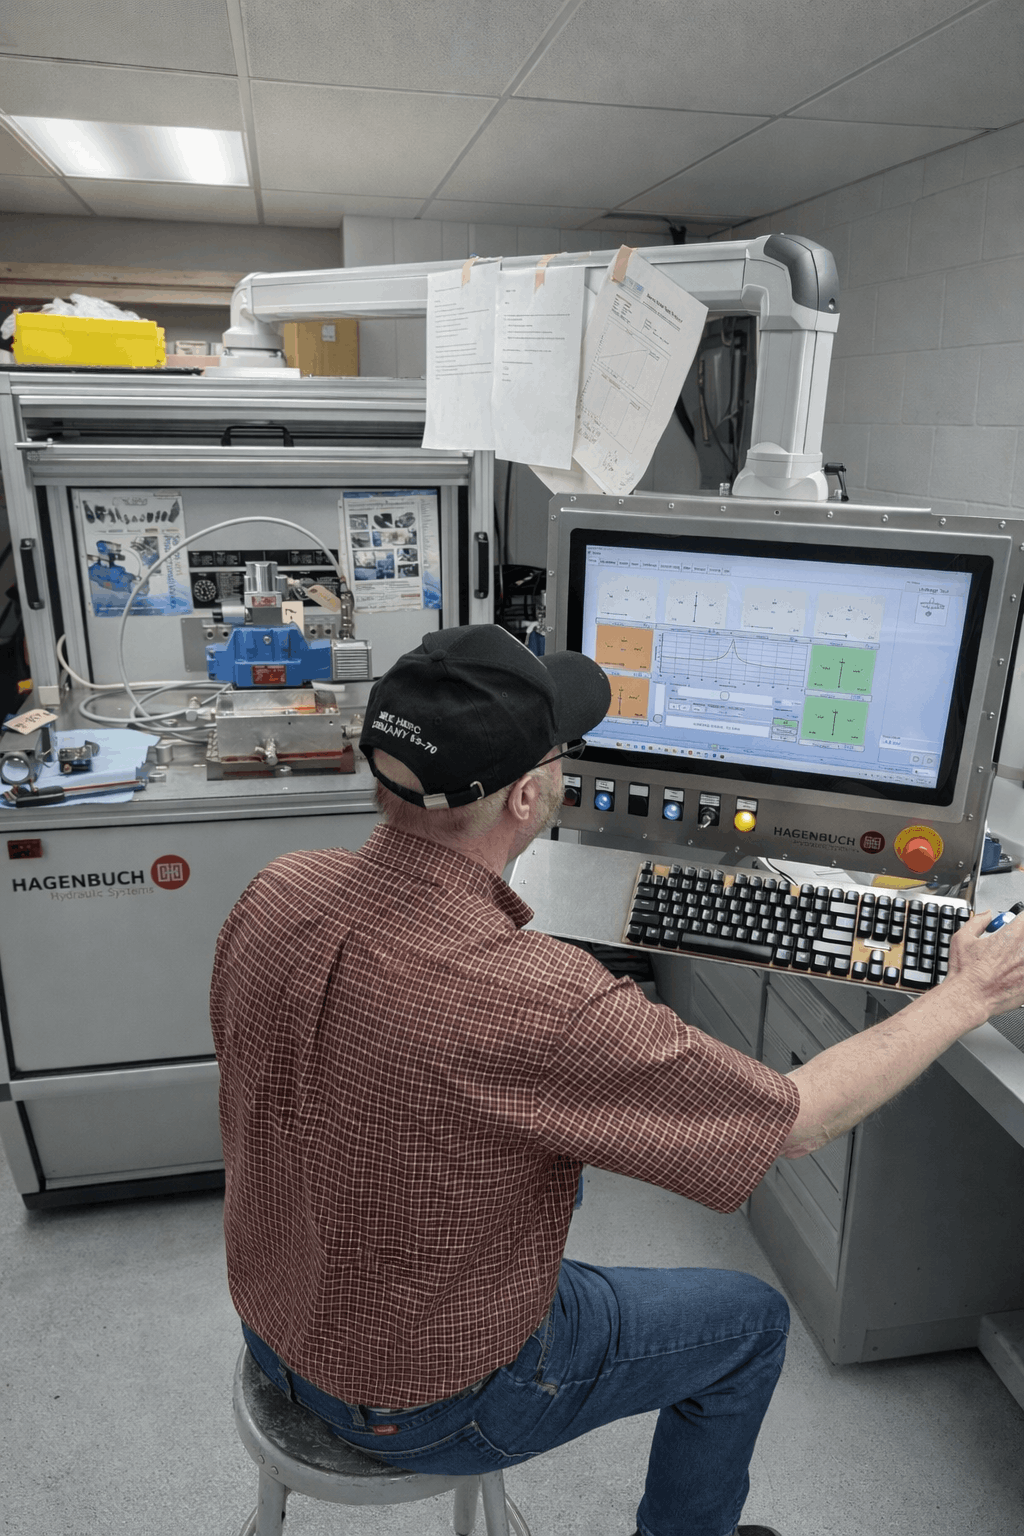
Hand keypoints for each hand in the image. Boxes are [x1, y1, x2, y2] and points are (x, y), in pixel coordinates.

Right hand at [944, 909, 1023, 1023]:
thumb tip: (987, 915)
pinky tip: (1013, 974)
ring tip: (1012, 962)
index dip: (1019, 922)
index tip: (1016, 926)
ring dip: (1021, 955)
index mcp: (1012, 935)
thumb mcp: (962, 938)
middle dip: (1020, 939)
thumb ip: (977, 921)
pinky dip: (1022, 972)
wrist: (969, 998)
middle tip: (1011, 946)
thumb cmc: (965, 972)